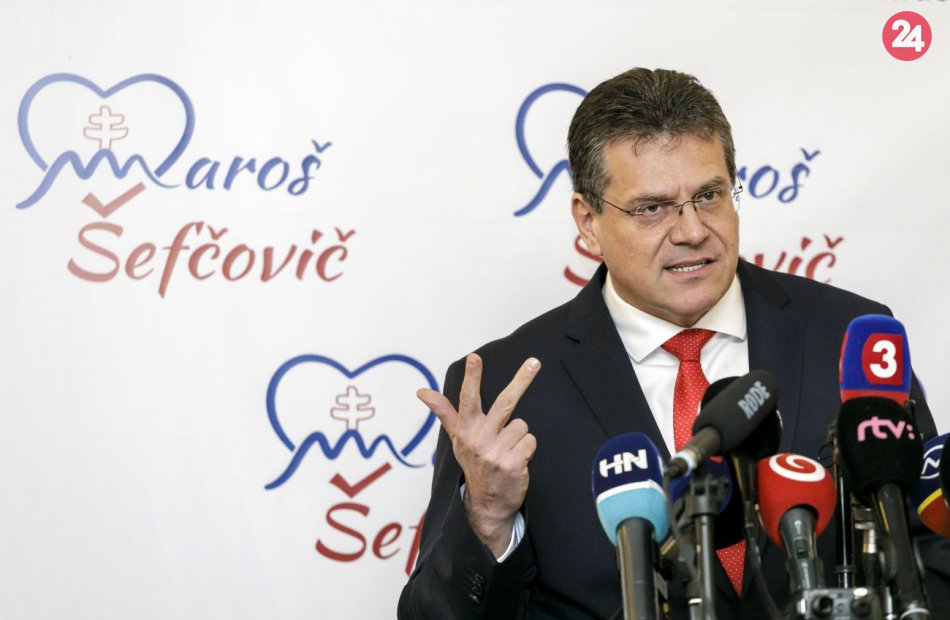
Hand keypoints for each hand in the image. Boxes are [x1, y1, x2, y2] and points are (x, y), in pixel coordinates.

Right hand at [417, 353, 539, 556]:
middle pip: (505, 402)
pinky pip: (530, 441)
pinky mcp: (512, 464)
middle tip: (534, 362)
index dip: (472, 377)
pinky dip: (527, 449)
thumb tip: (421, 391)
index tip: (474, 357)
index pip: (467, 398)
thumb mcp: (456, 438)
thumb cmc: (474, 463)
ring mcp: (495, 453)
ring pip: (521, 425)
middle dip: (521, 380)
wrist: (488, 503)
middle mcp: (479, 439)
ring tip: (508, 448)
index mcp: (466, 429)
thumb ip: (443, 412)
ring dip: (519, 436)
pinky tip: (516, 459)